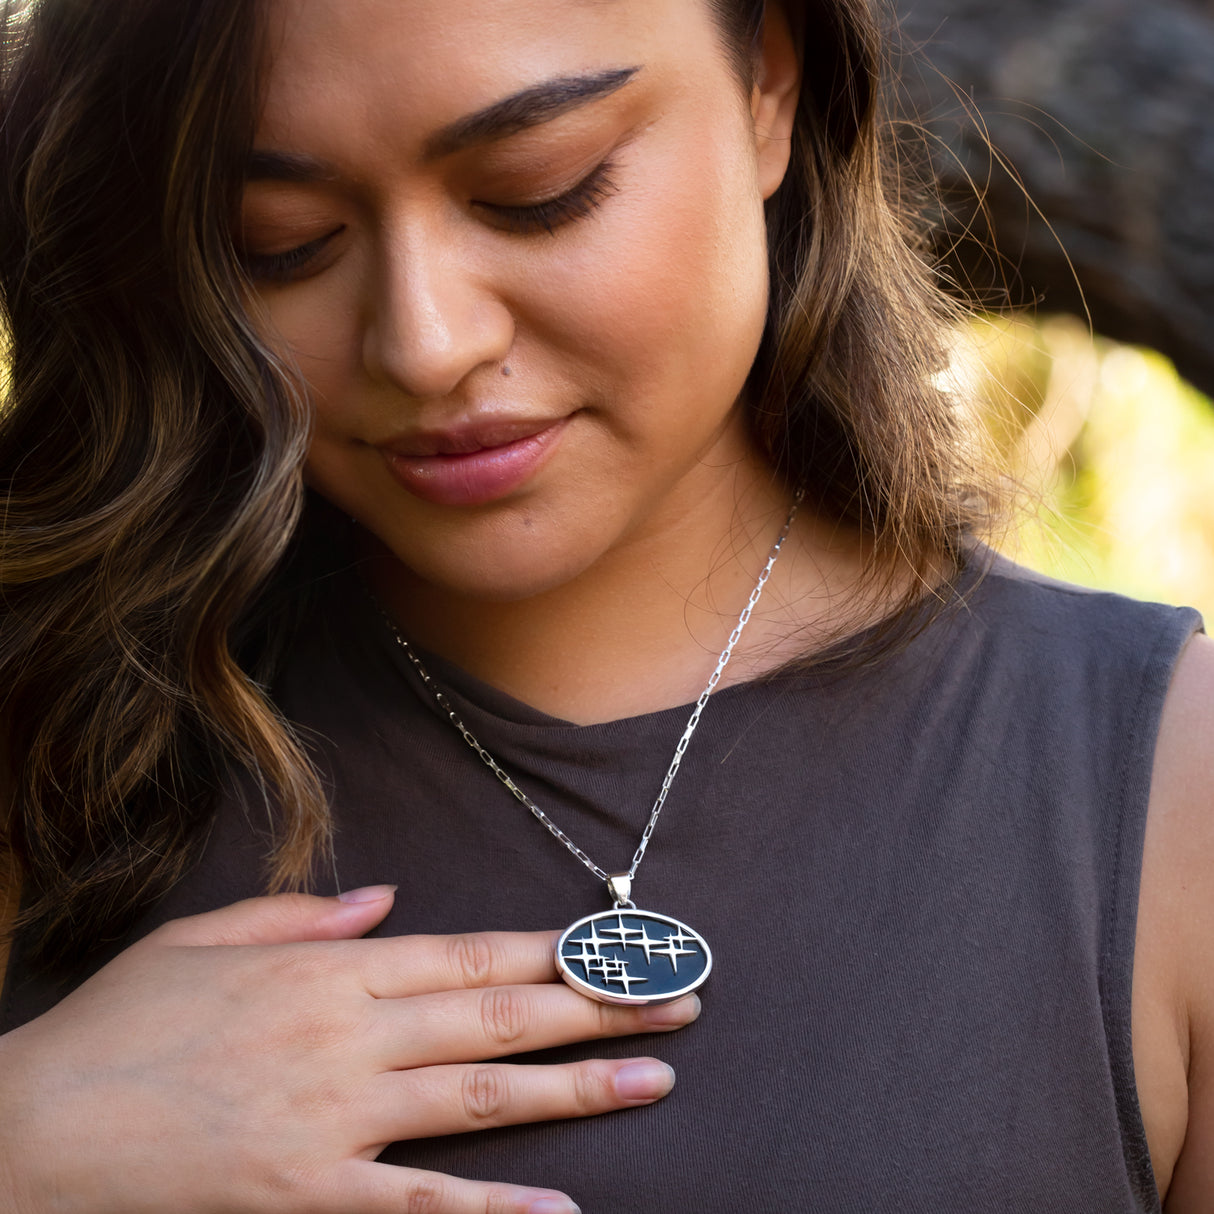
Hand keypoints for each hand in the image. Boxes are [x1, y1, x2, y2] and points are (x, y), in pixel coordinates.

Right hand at [0, 887, 698, 1213]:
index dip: (555, 949)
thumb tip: (389, 901)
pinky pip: (418, 1208)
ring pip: (480, 1094)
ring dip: (576, 1086)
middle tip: (678, 1002)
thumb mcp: (204, 936)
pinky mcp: (308, 1195)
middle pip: (497, 1014)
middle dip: (597, 1004)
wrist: (33, 1127)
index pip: (470, 953)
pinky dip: (491, 1212)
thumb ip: (305, 913)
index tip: (622, 945)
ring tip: (655, 1081)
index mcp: (328, 968)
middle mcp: (349, 1035)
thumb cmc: (119, 1024)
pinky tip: (559, 1211)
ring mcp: (334, 1119)